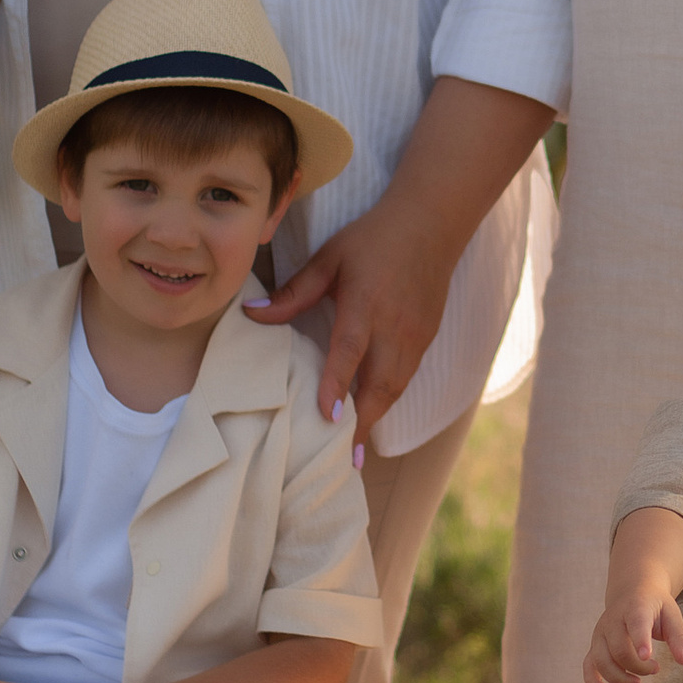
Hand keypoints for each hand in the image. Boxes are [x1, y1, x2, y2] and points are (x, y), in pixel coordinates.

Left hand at [247, 194, 452, 450]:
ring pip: (396, 387)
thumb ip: (293, 293)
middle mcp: (394, 325)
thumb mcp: (329, 258)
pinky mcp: (427, 338)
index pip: (350, 351)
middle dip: (363, 422)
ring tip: (355, 448)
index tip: (328, 417)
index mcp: (366, 303)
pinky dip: (388, 399)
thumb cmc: (373, 239)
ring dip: (376, 417)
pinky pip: (406, 377)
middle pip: (380, 383)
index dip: (338, 384)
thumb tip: (251, 315)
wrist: (431, 224)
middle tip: (344, 458)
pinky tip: (372, 414)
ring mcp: (415, 335)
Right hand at [584, 582, 682, 682]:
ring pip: (602, 660)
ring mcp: (600, 634)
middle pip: (619, 649)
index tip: (647, 656)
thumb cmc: (655, 606)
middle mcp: (612, 620)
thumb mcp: (672, 614)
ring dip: (620, 678)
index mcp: (635, 608)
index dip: (640, 640)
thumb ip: (679, 638)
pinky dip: (593, 682)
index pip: (636, 623)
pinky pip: (588, 666)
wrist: (632, 591)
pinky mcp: (594, 646)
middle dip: (638, 666)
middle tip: (656, 669)